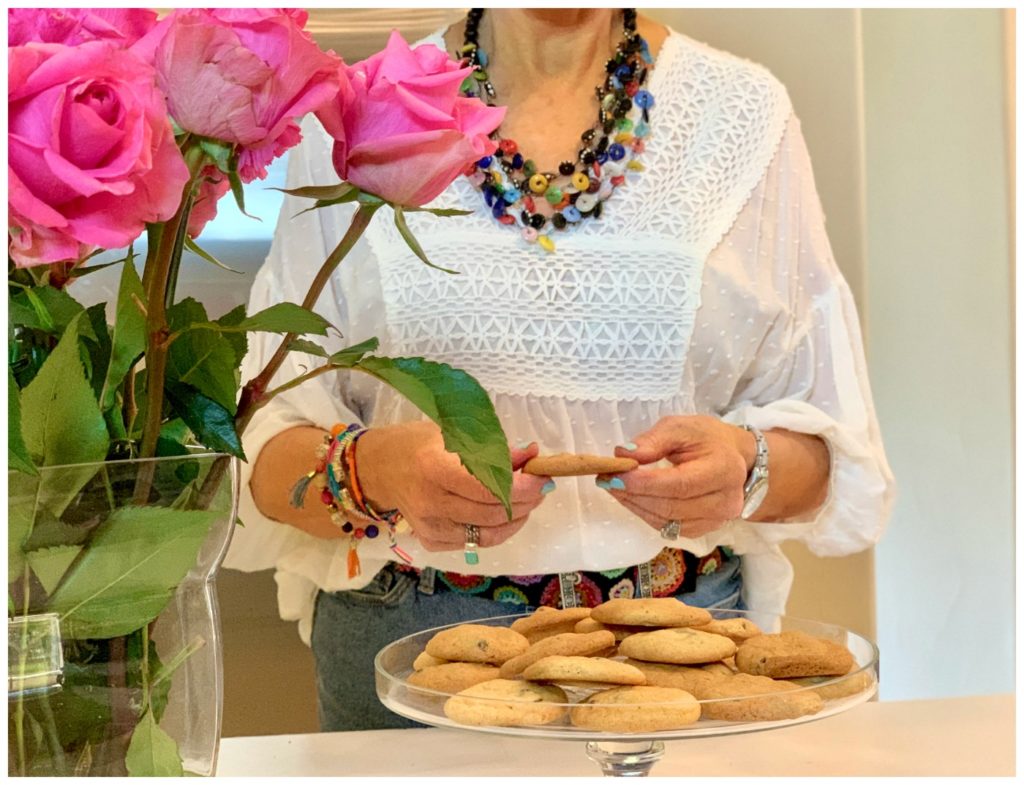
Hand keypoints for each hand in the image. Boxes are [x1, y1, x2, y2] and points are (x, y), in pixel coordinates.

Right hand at [356, 421, 551, 551]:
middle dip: (526, 501)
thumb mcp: (455, 433)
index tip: (542, 476)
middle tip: (540, 486)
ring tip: (528, 500)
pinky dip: (498, 530)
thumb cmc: (419, 443)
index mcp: (435, 468)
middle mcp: (431, 503)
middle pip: (494, 513)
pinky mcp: (432, 541)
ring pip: (490, 533)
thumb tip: (531, 455)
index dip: (523, 486)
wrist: (380, 470)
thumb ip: (495, 448)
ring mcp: (430, 527)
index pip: (490, 488)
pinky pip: (476, 542)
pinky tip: (504, 514)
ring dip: (517, 517)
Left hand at [599, 415, 755, 538]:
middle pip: (670, 506)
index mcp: (723, 470)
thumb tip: (624, 454)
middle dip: (633, 494)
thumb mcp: (681, 428)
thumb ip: (653, 441)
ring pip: (666, 521)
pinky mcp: (703, 530)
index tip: (615, 474)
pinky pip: (668, 528)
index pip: (679, 484)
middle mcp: (725, 501)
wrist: (733, 459)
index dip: (643, 483)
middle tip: (606, 480)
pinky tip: (632, 498)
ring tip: (614, 487)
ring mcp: (716, 520)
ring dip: (634, 505)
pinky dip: (645, 514)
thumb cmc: (707, 439)